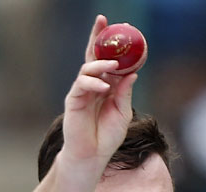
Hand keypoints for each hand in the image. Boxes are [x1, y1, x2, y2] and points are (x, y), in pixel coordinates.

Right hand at [61, 15, 137, 168]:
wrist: (92, 156)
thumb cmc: (107, 137)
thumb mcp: (122, 113)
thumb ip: (125, 93)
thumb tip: (132, 73)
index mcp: (107, 86)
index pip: (109, 60)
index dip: (113, 45)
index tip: (123, 28)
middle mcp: (93, 85)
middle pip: (93, 56)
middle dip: (96, 37)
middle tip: (103, 21)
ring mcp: (82, 91)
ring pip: (88, 68)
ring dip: (100, 64)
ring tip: (113, 65)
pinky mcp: (73, 99)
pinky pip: (82, 84)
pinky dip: (93, 83)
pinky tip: (104, 87)